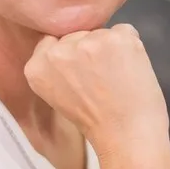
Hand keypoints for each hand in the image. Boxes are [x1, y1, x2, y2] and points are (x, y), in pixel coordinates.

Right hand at [23, 25, 168, 158]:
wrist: (126, 137)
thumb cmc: (97, 123)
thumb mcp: (59, 95)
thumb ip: (58, 67)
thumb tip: (74, 44)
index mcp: (37, 66)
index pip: (53, 41)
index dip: (72, 56)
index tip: (82, 75)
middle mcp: (59, 50)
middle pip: (78, 34)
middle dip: (91, 51)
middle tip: (102, 81)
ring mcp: (88, 42)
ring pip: (102, 32)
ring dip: (112, 49)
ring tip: (117, 79)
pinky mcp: (117, 38)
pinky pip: (125, 31)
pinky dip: (132, 48)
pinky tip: (130, 71)